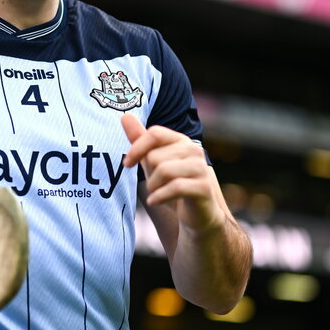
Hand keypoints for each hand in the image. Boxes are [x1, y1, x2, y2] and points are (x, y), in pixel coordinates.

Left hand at [122, 114, 223, 232]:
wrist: (197, 213)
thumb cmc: (172, 184)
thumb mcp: (153, 161)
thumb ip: (140, 140)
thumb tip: (125, 116)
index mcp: (181, 141)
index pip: (154, 133)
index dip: (136, 148)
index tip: (127, 164)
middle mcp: (194, 150)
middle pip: (155, 156)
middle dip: (149, 175)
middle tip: (156, 185)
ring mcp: (201, 168)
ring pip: (164, 171)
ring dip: (153, 187)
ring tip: (157, 193)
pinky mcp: (204, 187)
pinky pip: (175, 187)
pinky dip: (159, 197)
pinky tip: (155, 201)